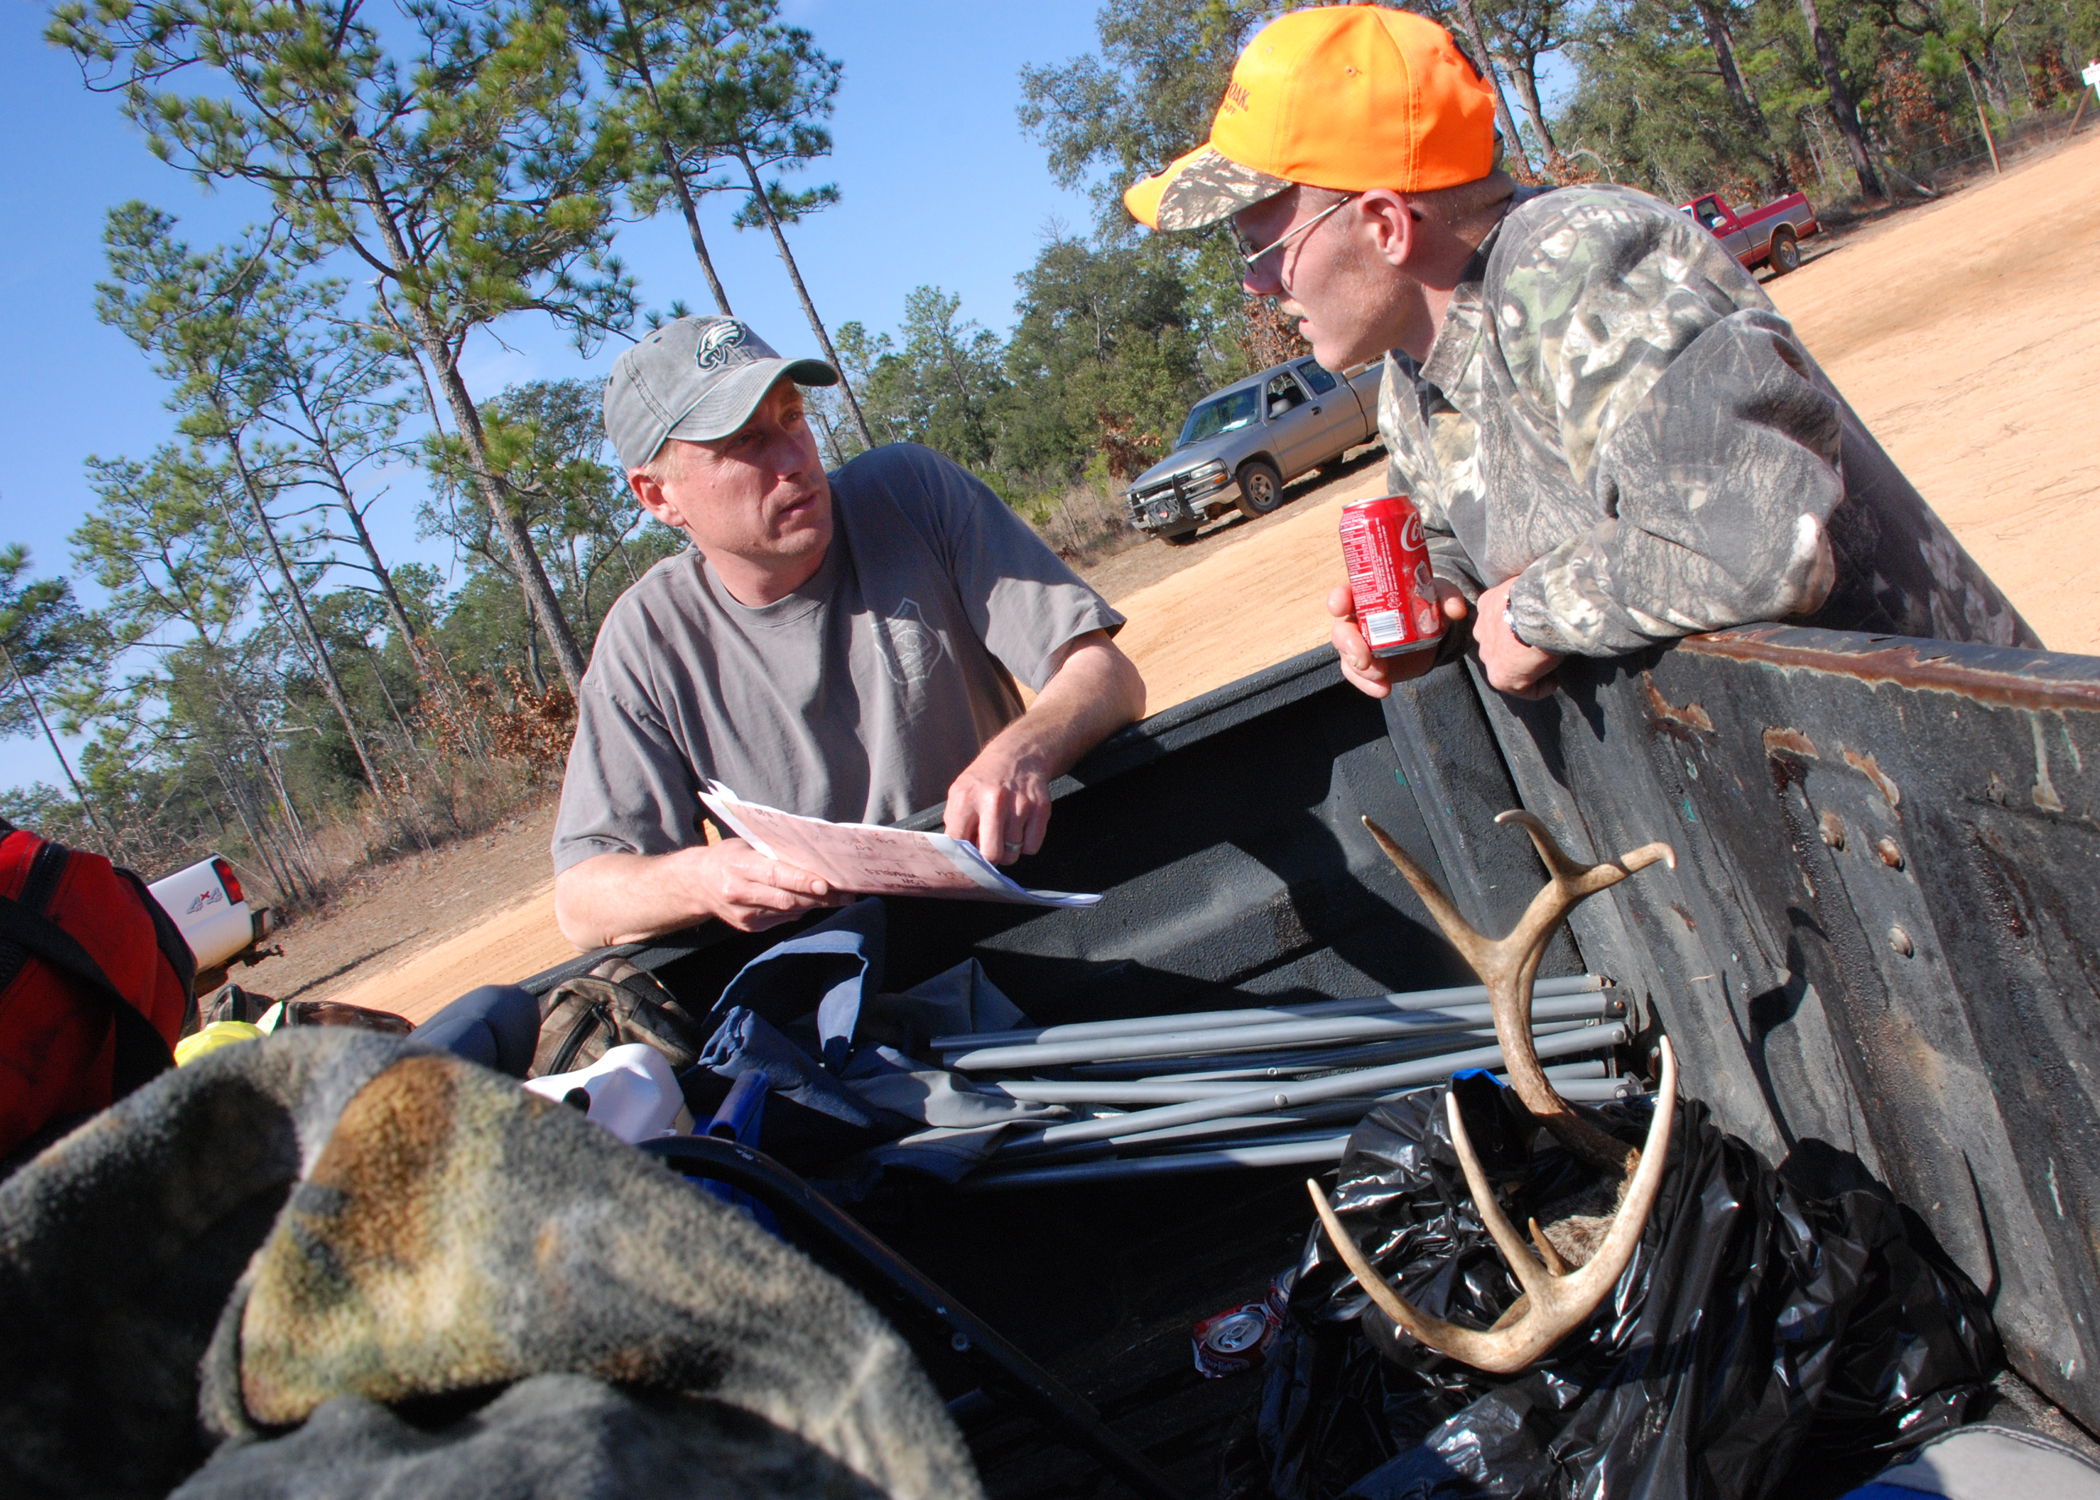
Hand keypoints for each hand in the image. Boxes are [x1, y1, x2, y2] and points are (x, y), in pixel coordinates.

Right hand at [684, 837, 846, 932]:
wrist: (697, 884)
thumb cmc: (729, 857)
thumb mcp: (746, 846)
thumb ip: (775, 852)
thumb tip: (814, 857)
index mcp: (739, 866)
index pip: (775, 875)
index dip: (802, 881)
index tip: (826, 884)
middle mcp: (740, 893)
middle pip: (786, 898)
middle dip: (819, 897)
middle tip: (846, 893)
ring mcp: (744, 914)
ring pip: (788, 912)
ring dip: (815, 905)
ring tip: (840, 898)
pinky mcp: (749, 928)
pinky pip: (782, 919)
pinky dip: (799, 911)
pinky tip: (811, 903)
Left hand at [943, 743, 1051, 865]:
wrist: (1018, 754)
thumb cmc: (984, 779)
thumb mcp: (960, 792)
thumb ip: (955, 822)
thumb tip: (956, 855)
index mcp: (966, 798)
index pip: (959, 842)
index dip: (962, 855)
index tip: (967, 857)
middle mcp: (993, 801)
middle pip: (991, 854)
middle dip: (989, 859)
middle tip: (989, 849)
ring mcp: (1020, 804)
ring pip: (1013, 852)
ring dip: (1008, 850)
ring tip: (1005, 833)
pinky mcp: (1041, 808)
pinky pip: (1032, 847)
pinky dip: (1026, 844)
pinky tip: (1021, 828)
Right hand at [1327, 580, 1468, 698]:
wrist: (1432, 633)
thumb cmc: (1428, 604)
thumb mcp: (1440, 596)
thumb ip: (1447, 598)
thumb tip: (1456, 610)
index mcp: (1368, 596)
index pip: (1345, 595)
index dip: (1338, 599)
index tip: (1340, 607)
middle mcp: (1357, 620)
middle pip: (1341, 631)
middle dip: (1348, 644)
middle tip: (1364, 658)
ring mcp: (1360, 645)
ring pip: (1347, 657)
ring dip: (1360, 669)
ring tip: (1380, 677)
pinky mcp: (1368, 666)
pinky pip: (1360, 676)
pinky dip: (1368, 685)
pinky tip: (1383, 690)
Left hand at [1472, 580, 1562, 698]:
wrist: (1542, 607)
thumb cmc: (1543, 593)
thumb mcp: (1531, 588)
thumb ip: (1529, 598)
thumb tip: (1550, 600)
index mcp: (1488, 604)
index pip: (1498, 620)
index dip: (1517, 629)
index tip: (1537, 632)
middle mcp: (1481, 630)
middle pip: (1498, 645)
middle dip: (1516, 650)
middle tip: (1541, 650)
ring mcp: (1488, 655)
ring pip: (1506, 667)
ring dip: (1527, 669)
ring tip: (1550, 666)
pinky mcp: (1501, 677)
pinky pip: (1522, 689)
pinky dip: (1540, 687)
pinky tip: (1554, 681)